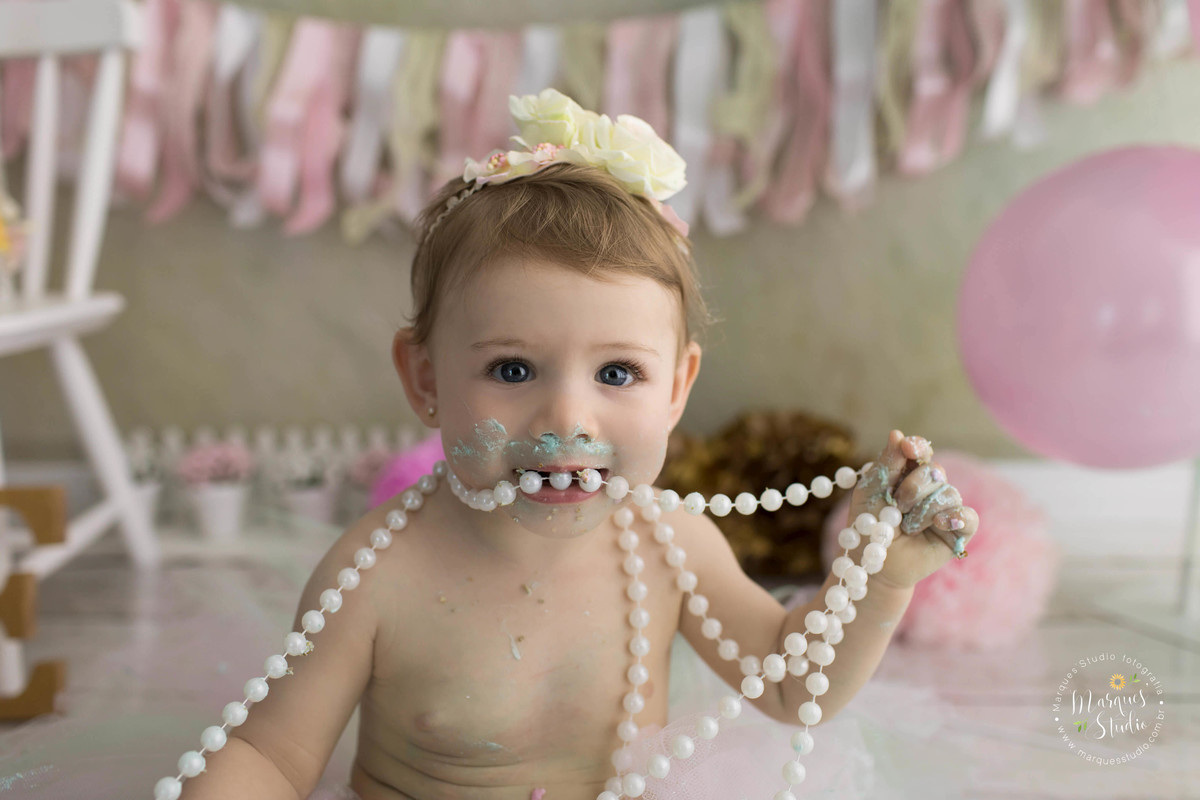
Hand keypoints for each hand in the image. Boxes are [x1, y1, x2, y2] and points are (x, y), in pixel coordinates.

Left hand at [841, 430, 979, 590]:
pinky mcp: (958, 531)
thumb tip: (898, 433)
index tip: (908, 447)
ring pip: (948, 493)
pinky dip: (955, 518)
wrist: (874, 564)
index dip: (917, 447)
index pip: (920, 451)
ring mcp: (946, 508)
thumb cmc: (869, 527)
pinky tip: (940, 523)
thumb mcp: (870, 492)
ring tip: (907, 527)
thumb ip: (886, 464)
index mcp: (908, 473)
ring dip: (922, 511)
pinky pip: (968, 516)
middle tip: (896, 506)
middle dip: (911, 488)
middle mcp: (931, 487)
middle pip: (935, 471)